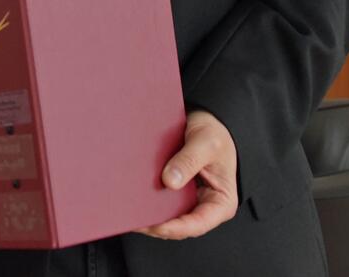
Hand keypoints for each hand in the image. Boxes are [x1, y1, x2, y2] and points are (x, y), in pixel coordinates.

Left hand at [139, 109, 237, 239]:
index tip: (155, 225)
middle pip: (179, 225)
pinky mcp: (175, 191)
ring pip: (167, 217)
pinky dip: (147, 202)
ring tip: (127, 212)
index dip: (176, 228)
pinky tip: (130, 197)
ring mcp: (189, 200)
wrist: (208, 121)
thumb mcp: (206, 144)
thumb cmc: (215, 133)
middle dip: (156, 225)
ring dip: (148, 215)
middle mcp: (205, 206)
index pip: (198, 224)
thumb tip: (169, 182)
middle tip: (132, 219)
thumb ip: (189, 161)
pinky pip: (160, 202)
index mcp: (221, 202)